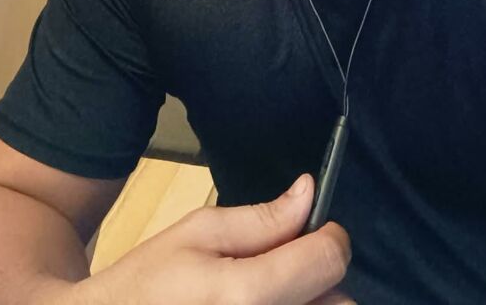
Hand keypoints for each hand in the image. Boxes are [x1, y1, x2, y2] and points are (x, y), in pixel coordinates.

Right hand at [70, 172, 353, 304]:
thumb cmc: (147, 283)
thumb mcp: (197, 232)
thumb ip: (261, 218)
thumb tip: (308, 192)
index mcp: (247, 294)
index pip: (328, 261)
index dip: (329, 236)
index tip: (317, 229)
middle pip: (338, 303)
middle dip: (320, 279)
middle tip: (285, 266)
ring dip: (307, 302)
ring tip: (265, 291)